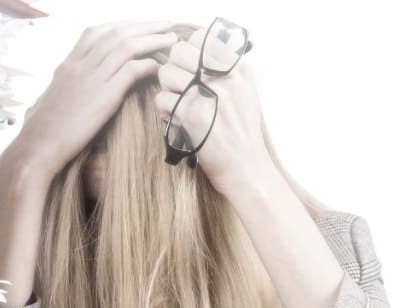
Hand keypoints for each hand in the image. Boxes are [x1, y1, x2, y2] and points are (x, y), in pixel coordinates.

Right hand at [4, 20, 177, 183]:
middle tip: (165, 24)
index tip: (136, 24)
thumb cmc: (39, 133)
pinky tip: (159, 67)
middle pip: (116, 34)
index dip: (119, 25)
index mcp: (66, 66)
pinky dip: (148, 64)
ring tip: (172, 40)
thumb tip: (61, 92)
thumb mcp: (46, 102)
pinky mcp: (103, 96)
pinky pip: (131, 71)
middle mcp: (78, 66)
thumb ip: (60, 91)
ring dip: (153, 40)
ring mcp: (90, 79)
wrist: (36, 148)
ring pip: (127, 46)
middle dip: (144, 26)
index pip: (94, 33)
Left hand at [155, 28, 275, 196]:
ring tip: (178, 106)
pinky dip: (164, 112)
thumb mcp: (243, 93)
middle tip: (179, 88)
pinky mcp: (191, 115)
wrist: (246, 168)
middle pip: (179, 52)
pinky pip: (161, 100)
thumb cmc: (240, 132)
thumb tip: (193, 49)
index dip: (187, 51)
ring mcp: (208, 95)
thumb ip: (223, 70)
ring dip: (166, 90)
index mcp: (238, 69)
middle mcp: (225, 77)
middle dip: (173, 69)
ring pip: (166, 74)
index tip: (189, 69)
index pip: (202, 38)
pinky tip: (176, 122)